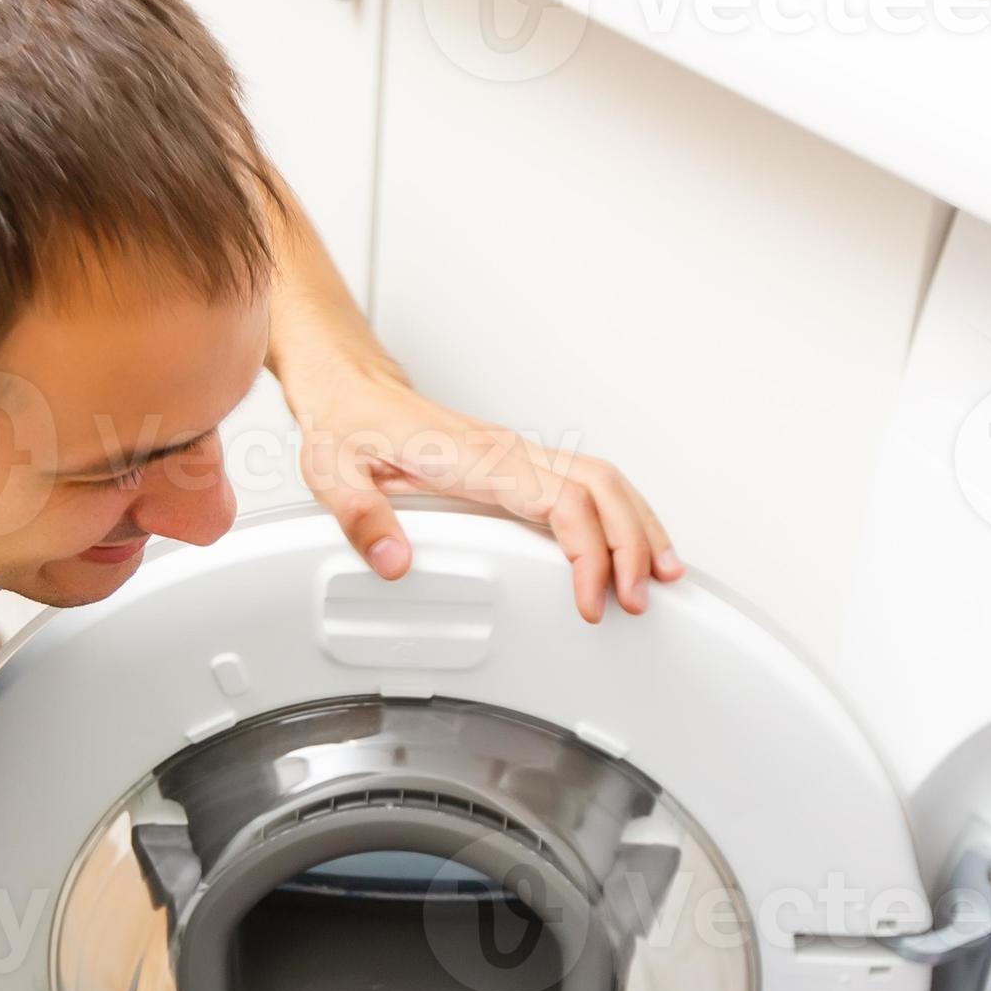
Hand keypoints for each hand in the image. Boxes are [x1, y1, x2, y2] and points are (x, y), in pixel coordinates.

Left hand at [289, 371, 682, 623]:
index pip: (558, 501)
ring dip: (638, 527)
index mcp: (474, 458)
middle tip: (637, 599)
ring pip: (605, 481)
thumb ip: (360, 517)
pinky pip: (587, 482)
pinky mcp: (520, 463)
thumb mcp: (332, 472)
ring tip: (658, 576)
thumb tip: (394, 561)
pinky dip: (619, 514)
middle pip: (601, 487)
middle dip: (631, 545)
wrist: (351, 390)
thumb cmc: (348, 427)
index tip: (588, 599)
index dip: (586, 552)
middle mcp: (508, 451)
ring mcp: (520, 454)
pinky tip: (630, 544)